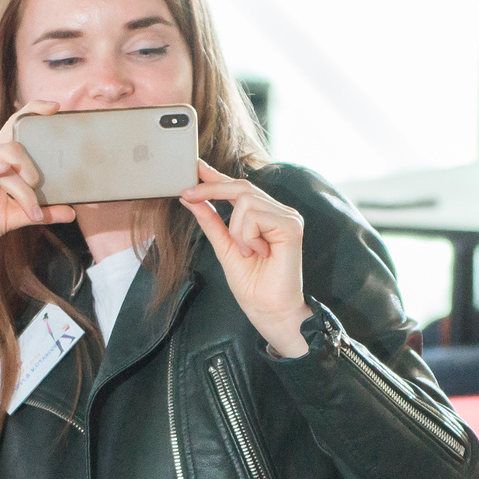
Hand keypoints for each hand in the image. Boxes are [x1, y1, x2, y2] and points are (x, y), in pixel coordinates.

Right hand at [0, 104, 75, 305]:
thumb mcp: (16, 217)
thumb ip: (41, 212)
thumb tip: (72, 212)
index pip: (14, 127)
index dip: (32, 112)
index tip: (55, 108)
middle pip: (12, 143)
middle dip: (32, 165)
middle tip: (40, 190)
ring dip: (20, 186)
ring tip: (31, 206)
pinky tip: (2, 171)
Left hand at [179, 162, 310, 354]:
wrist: (269, 312)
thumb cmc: (253, 286)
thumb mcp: (224, 248)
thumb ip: (211, 222)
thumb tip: (191, 199)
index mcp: (265, 216)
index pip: (239, 188)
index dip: (216, 176)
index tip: (194, 166)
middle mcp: (279, 212)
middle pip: (241, 186)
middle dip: (210, 189)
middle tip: (186, 195)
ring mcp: (287, 217)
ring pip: (245, 200)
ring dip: (236, 230)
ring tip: (248, 252)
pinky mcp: (291, 226)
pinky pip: (255, 215)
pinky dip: (248, 236)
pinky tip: (259, 252)